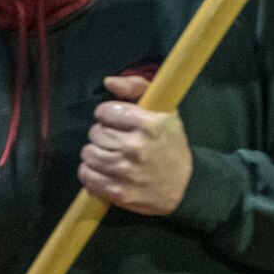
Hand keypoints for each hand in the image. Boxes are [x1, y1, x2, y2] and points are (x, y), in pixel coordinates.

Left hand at [79, 73, 192, 215]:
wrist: (187, 185)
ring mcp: (125, 171)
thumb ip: (136, 87)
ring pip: (88, 153)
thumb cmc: (171, 144)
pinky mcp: (117, 192)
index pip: (105, 112)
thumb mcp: (164, 110)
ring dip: (96, 153)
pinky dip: (91, 172)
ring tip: (111, 155)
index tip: (117, 122)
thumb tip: (108, 82)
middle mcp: (135, 147)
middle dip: (104, 135)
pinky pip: (86, 175)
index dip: (109, 116)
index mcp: (148, 124)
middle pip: (95, 133)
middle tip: (117, 141)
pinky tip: (105, 170)